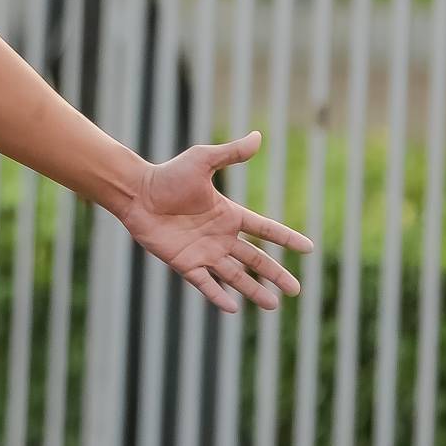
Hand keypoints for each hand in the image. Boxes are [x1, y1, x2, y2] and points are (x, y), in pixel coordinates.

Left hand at [119, 130, 311, 316]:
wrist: (136, 193)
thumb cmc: (167, 175)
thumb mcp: (202, 161)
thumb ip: (230, 153)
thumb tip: (258, 136)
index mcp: (229, 214)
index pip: (265, 229)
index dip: (286, 238)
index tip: (308, 248)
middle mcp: (220, 236)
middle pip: (256, 259)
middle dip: (276, 274)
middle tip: (296, 291)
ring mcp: (203, 252)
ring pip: (235, 276)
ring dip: (253, 290)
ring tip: (273, 306)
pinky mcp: (184, 263)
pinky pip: (204, 283)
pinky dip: (218, 295)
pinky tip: (233, 309)